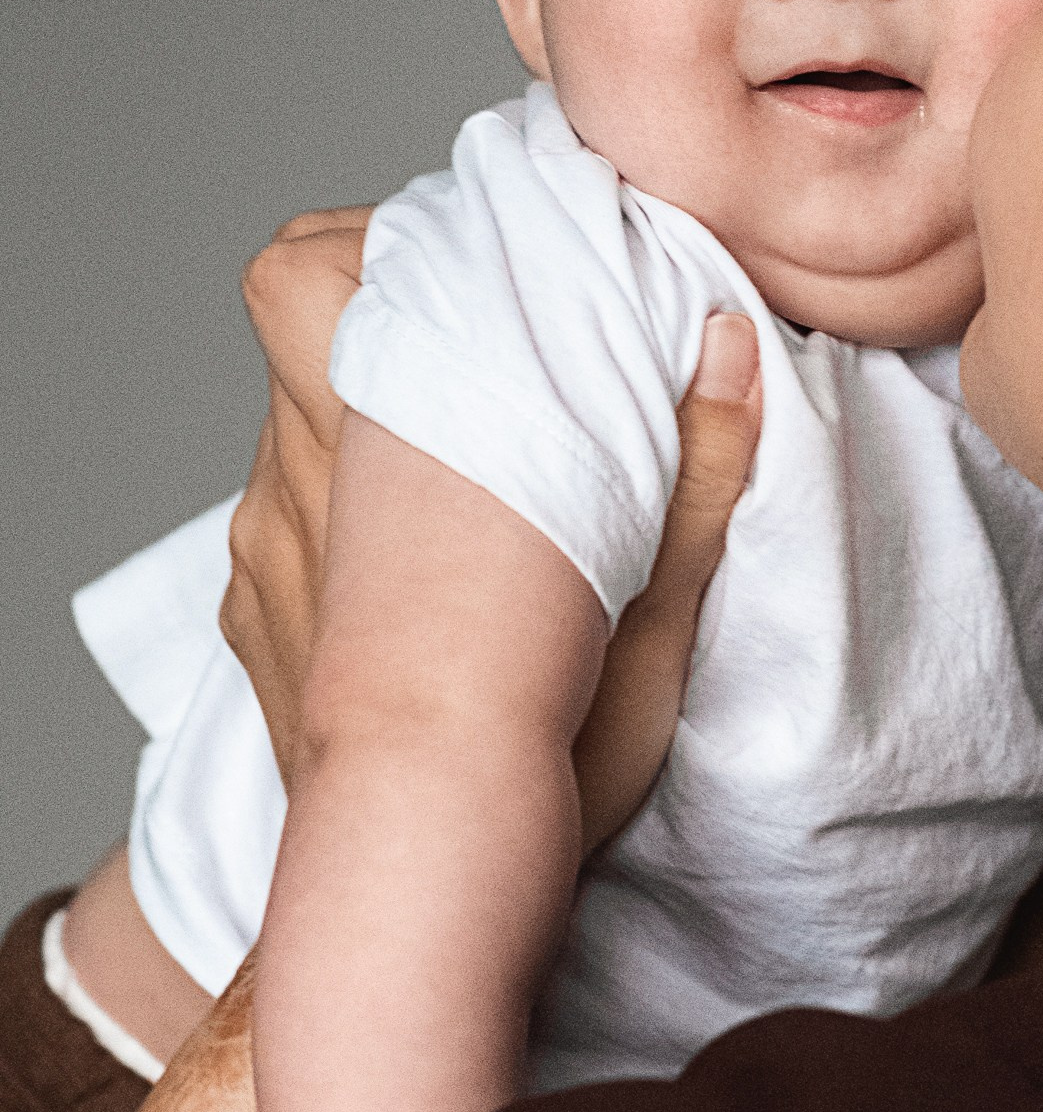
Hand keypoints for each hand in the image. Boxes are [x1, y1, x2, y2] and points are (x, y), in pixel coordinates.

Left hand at [221, 210, 761, 845]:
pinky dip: (328, 499)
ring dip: (358, 399)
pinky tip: (402, 561)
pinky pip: (273, 504)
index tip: (485, 246)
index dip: (395, 229)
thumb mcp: (661, 613)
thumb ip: (701, 468)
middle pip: (292, 294)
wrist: (412, 882)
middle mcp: (313, 468)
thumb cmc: (550, 752)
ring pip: (287, 405)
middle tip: (467, 322)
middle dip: (370, 280)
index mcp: (418, 440)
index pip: (333, 261)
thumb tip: (728, 340)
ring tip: (453, 451)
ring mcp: (263, 537)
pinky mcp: (245, 603)